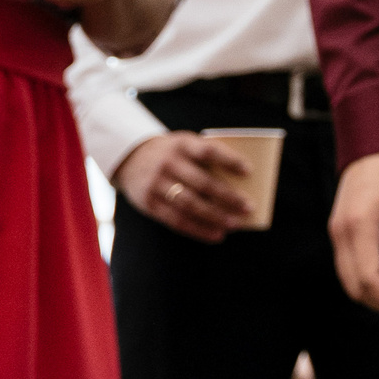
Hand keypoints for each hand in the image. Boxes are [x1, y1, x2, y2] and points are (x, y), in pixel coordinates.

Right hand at [115, 131, 252, 241]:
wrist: (129, 158)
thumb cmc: (172, 152)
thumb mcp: (185, 144)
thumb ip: (206, 157)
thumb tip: (240, 184)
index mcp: (182, 144)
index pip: (208, 151)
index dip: (229, 160)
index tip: (249, 171)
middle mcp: (168, 164)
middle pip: (202, 182)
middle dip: (227, 197)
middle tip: (248, 207)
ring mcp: (157, 185)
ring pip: (190, 205)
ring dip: (215, 217)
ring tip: (235, 224)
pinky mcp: (150, 204)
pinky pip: (177, 221)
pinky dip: (199, 229)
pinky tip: (216, 235)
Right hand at [330, 151, 378, 318]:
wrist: (371, 146)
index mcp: (360, 225)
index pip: (368, 277)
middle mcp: (342, 233)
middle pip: (355, 286)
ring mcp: (337, 234)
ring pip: (349, 281)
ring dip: (374, 295)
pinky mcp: (339, 233)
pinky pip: (348, 268)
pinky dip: (367, 282)